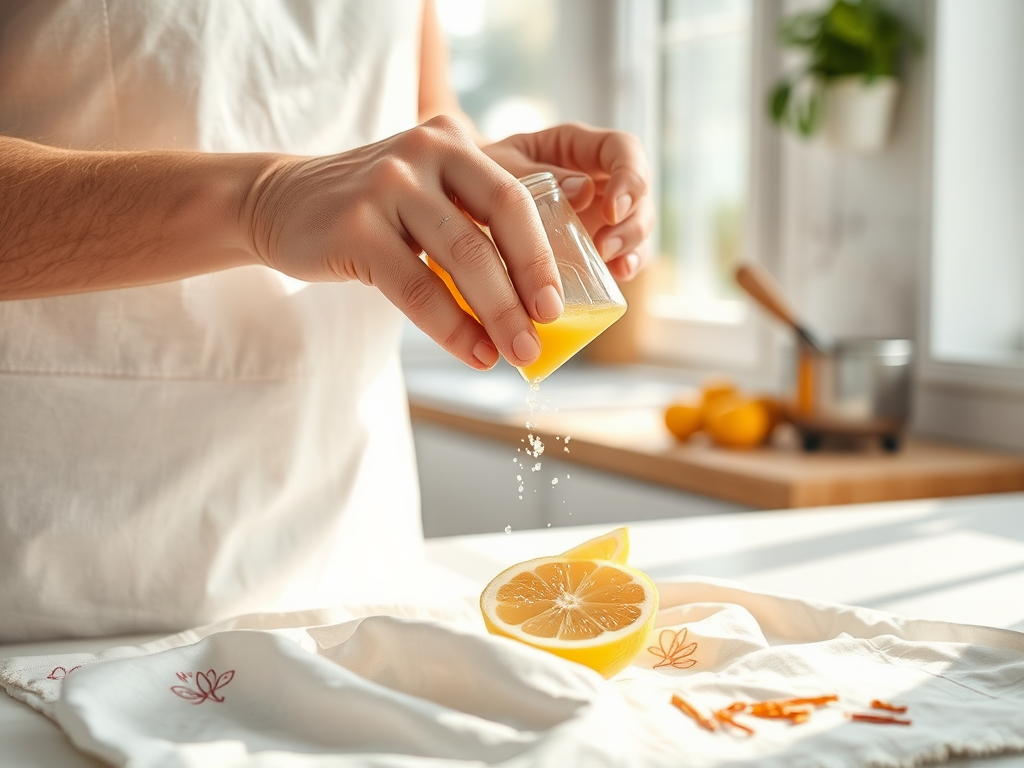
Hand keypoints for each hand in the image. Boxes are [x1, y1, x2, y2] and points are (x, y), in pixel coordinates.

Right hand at [247, 116, 564, 371]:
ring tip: (514, 353)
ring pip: (464, 256)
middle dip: (528, 283)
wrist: (279, 201)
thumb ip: (474, 221)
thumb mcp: (426, 195)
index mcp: (453, 141)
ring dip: (497, 314)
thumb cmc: (371, 212)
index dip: (544, 252)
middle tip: (546, 330)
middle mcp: (425, 150)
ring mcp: (388, 184)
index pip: (516, 196)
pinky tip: (473, 352)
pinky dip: (452, 327)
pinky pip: (417, 286)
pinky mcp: (354, 225)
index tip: (558, 305)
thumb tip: (537, 295)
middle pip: (499, 220)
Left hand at [482, 123, 653, 281]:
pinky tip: (618, 275)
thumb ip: (532, 175)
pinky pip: (622, 254)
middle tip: (606, 246)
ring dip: (632, 245)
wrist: (459, 203)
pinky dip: (625, 265)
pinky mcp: (594, 244)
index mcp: (575, 147)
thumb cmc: (475, 175)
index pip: (622, 148)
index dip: (629, 175)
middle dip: (632, 220)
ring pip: (638, 225)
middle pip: (639, 193)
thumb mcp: (495, 167)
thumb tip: (584, 191)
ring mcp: (598, 213)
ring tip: (612, 264)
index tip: (613, 208)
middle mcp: (595, 177)